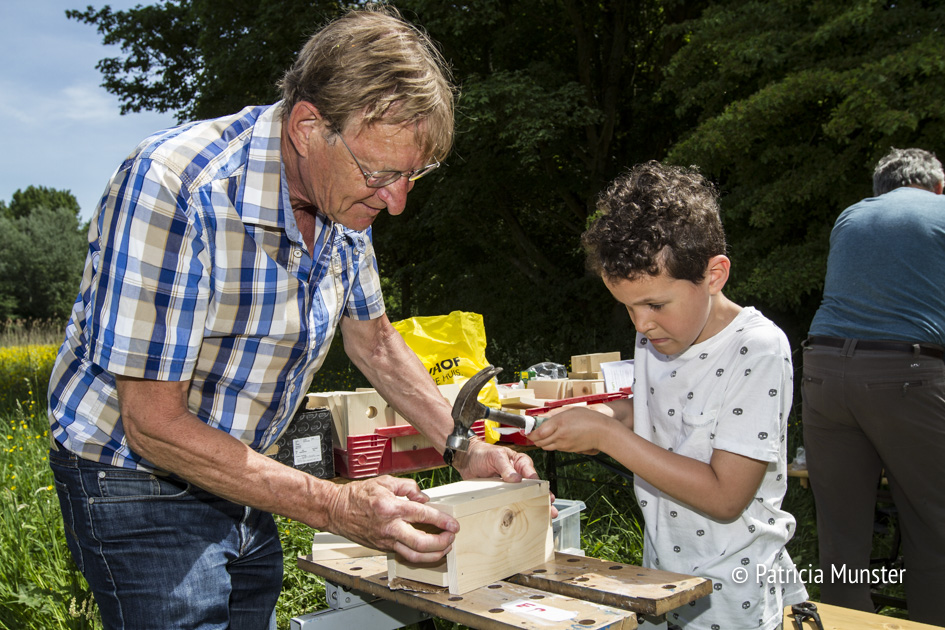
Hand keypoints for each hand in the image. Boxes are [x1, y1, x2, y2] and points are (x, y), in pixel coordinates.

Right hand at [326, 475, 458, 562]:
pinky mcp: (382, 548)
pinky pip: (404, 555)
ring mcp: (385, 540)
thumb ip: (408, 487)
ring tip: (443, 548)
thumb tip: (424, 499)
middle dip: (441, 543)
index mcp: (391, 507)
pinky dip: (419, 555)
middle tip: (451, 537)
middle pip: (421, 543)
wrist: (336, 510)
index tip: (453, 524)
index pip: (423, 516)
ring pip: (413, 556)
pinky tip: (427, 549)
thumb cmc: (357, 495)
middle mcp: (389, 527)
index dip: (442, 521)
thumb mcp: (385, 481)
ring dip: (433, 555)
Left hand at [450, 440, 557, 516]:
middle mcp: (518, 475)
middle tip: (551, 511)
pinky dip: (518, 509)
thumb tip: (516, 479)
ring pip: (524, 497)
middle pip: (533, 489)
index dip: (541, 488)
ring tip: (543, 518)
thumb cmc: (482, 453)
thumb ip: (505, 466)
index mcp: (521, 463)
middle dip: (544, 500)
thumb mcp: (495, 456)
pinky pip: (511, 501)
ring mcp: (510, 486)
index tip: (546, 497)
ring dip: (533, 507)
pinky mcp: (501, 494)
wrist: (466, 459)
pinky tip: (523, 518)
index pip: (534, 476)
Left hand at [528, 407, 618, 454]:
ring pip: (546, 447)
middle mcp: (559, 435)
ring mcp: (564, 444)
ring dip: (542, 442)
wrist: (602, 432)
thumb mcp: (569, 411)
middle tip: (533, 432)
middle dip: (534, 438)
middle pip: (539, 442)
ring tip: (544, 434)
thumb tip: (541, 418)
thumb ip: (554, 415)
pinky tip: (556, 437)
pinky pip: (555, 448)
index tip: (527, 429)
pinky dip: (551, 444)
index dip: (530, 432)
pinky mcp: (568, 450)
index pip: (537, 433)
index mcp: (559, 423)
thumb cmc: (588, 418)